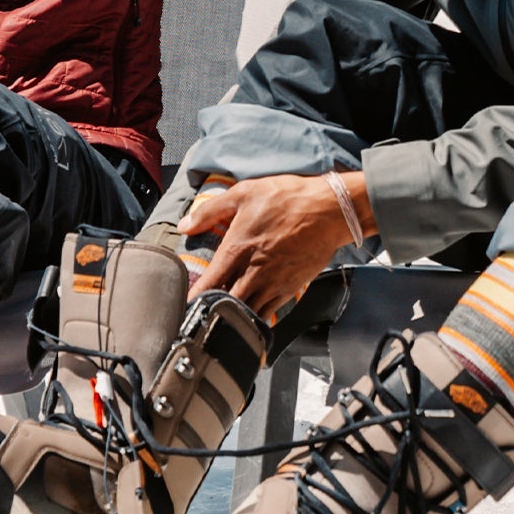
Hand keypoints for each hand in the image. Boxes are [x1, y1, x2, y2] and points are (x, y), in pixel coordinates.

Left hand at [182, 171, 372, 319]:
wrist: (328, 210)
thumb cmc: (286, 199)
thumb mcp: (243, 194)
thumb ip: (210, 211)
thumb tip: (184, 225)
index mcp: (237, 249)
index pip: (210, 283)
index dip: (195, 297)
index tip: (184, 306)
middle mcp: (254, 272)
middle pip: (226, 304)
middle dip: (212, 311)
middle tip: (200, 315)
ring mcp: (273, 284)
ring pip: (247, 313)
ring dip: (233, 318)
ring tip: (222, 319)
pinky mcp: (290, 289)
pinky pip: (268, 312)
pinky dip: (255, 318)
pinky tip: (248, 317)